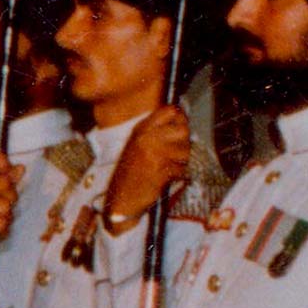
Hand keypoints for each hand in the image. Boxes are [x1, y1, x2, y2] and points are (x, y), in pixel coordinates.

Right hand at [103, 105, 190, 234]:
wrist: (122, 197)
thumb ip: (157, 130)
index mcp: (141, 129)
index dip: (180, 118)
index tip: (180, 126)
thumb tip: (182, 119)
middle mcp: (147, 138)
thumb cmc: (132, 172)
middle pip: (183, 130)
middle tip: (173, 153)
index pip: (170, 111)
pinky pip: (181, 168)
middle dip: (183, 143)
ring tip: (165, 167)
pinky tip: (163, 177)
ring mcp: (154, 153)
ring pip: (185, 150)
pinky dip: (177, 175)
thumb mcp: (138, 144)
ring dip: (180, 161)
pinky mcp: (161, 169)